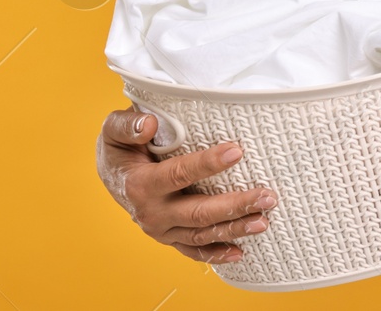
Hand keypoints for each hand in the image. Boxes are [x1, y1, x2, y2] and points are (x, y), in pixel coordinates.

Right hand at [97, 107, 275, 262]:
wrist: (112, 176)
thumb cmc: (120, 148)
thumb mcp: (114, 130)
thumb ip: (126, 125)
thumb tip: (149, 124)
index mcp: (140, 184)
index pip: (179, 174)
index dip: (208, 163)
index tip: (237, 151)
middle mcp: (151, 213)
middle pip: (198, 212)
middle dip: (235, 205)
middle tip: (267, 196)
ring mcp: (161, 230)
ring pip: (201, 234)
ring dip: (234, 229)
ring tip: (263, 222)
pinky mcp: (170, 237)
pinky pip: (193, 250)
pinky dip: (215, 254)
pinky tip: (240, 253)